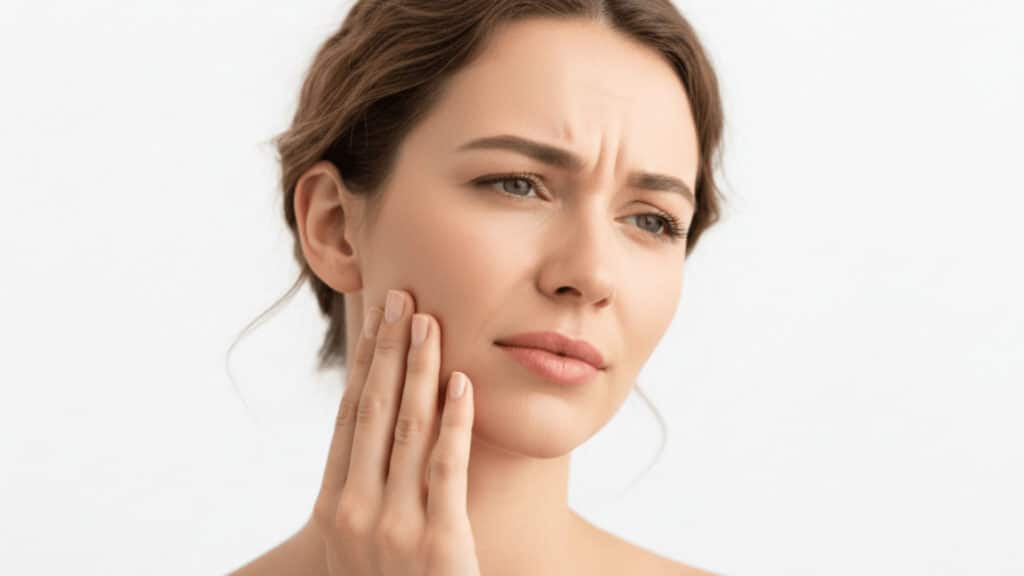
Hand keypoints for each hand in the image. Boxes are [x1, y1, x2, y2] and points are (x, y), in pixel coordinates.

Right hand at [310, 289, 480, 575]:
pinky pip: (446, 468)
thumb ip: (357, 503)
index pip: (350, 419)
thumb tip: (366, 450)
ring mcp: (394, 527)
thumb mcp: (352, 552)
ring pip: (408, 429)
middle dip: (389, 350)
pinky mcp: (439, 542)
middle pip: (375, 411)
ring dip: (419, 369)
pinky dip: (454, 421)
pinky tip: (461, 382)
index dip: (364, 367)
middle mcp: (355, 511)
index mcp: (333, 509)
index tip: (374, 323)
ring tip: (428, 322)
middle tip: (400, 298)